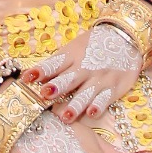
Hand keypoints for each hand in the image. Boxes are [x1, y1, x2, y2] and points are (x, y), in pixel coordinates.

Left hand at [20, 24, 142, 123]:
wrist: (124, 37)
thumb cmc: (93, 46)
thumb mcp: (74, 49)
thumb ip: (57, 65)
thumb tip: (33, 78)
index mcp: (72, 55)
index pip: (54, 64)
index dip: (41, 71)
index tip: (27, 78)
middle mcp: (85, 67)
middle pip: (69, 79)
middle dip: (58, 86)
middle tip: (45, 94)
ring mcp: (100, 78)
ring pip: (86, 93)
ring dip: (76, 104)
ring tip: (66, 116)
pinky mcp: (113, 87)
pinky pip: (105, 98)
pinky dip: (98, 105)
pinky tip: (91, 112)